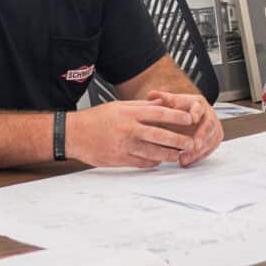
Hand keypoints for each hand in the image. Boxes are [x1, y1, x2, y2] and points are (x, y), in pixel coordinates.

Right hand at [66, 99, 197, 168]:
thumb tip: (161, 103)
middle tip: (190, 143)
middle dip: (178, 140)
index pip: (158, 114)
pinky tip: (158, 160)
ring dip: (168, 155)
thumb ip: (141, 106)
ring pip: (153, 152)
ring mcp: (124, 146)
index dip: (176, 117)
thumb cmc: (96, 119)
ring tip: (178, 155)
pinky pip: (141, 162)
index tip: (189, 120)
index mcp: (129, 114)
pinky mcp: (120, 159)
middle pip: (159, 135)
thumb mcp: (118, 106)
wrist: (74, 134)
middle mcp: (128, 129)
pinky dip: (152, 162)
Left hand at [146, 89, 223, 166]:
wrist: (185, 117)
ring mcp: (212, 126)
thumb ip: (161, 98)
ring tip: (185, 159)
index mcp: (197, 103)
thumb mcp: (169, 102)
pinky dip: (200, 156)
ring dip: (200, 150)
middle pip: (209, 124)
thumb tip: (151, 94)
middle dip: (203, 135)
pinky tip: (188, 162)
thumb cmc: (178, 109)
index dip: (196, 113)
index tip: (192, 119)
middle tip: (195, 145)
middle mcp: (208, 114)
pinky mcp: (213, 137)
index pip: (199, 107)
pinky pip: (210, 148)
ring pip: (211, 138)